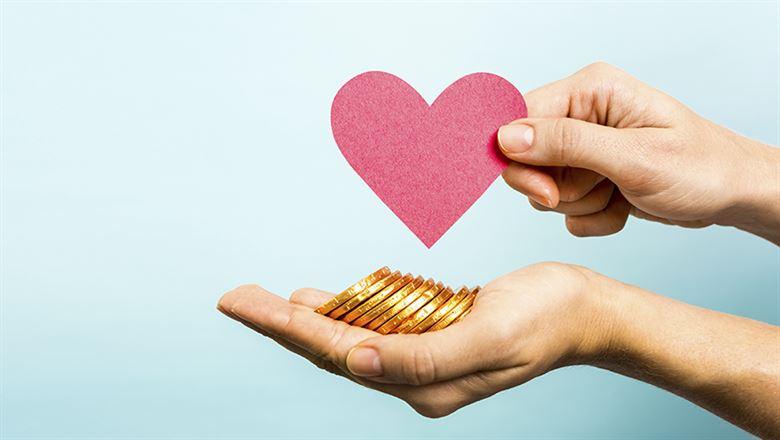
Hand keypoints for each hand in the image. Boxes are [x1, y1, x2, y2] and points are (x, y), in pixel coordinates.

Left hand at [217, 262, 610, 416]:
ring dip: (304, 318)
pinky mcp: (433, 338)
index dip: (290, 327)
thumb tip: (355, 360)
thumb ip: (422, 357)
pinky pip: (376, 326)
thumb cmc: (546, 318)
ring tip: (260, 300)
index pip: (340, 352)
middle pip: (333, 348)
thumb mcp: (490, 335)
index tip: (244, 303)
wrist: (585, 311)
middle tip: (234, 297)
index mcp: (424, 383)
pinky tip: (320, 300)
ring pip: (349, 337)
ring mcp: (424, 361)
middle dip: (280, 323)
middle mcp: (416, 378)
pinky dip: (344, 311)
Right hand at [499, 62, 779, 242]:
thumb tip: (507, 137)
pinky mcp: (590, 174)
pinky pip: (564, 206)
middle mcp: (582, 114)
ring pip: (544, 187)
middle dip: (559, 188)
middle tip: (598, 192)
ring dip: (580, 203)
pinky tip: (624, 205)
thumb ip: (567, 144)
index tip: (545, 191)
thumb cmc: (701, 168)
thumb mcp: (633, 157)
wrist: (734, 194)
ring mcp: (585, 146)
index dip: (520, 159)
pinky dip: (592, 216)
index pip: (520, 119)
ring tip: (621, 193)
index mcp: (590, 90)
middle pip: (526, 158)